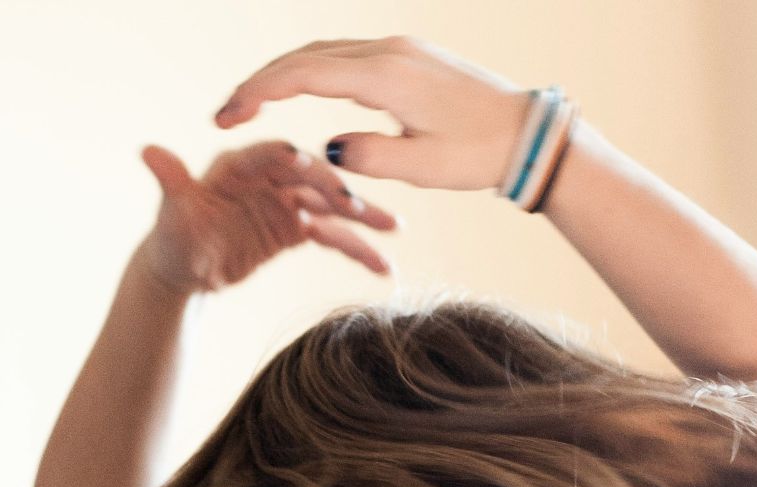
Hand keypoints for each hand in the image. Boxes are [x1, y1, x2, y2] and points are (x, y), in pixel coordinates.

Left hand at [137, 139, 399, 293]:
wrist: (185, 271)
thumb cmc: (174, 239)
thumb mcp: (174, 214)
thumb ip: (171, 182)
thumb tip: (148, 151)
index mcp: (240, 165)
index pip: (268, 157)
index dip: (287, 160)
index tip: (308, 162)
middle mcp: (270, 177)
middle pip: (309, 179)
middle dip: (335, 190)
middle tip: (356, 207)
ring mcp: (288, 201)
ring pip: (330, 207)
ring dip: (362, 218)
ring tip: (393, 228)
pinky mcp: (298, 227)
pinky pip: (332, 236)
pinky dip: (357, 250)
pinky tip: (383, 267)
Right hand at [213, 36, 531, 191]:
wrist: (530, 134)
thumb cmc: (482, 155)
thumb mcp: (422, 167)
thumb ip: (369, 157)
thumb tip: (329, 150)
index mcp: (385, 77)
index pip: (302, 75)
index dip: (258, 92)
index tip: (227, 115)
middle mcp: (388, 52)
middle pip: (305, 57)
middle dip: (260, 82)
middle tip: (226, 112)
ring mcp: (399, 49)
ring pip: (324, 52)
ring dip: (284, 74)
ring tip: (254, 103)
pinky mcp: (408, 56)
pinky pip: (346, 56)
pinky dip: (313, 71)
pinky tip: (300, 91)